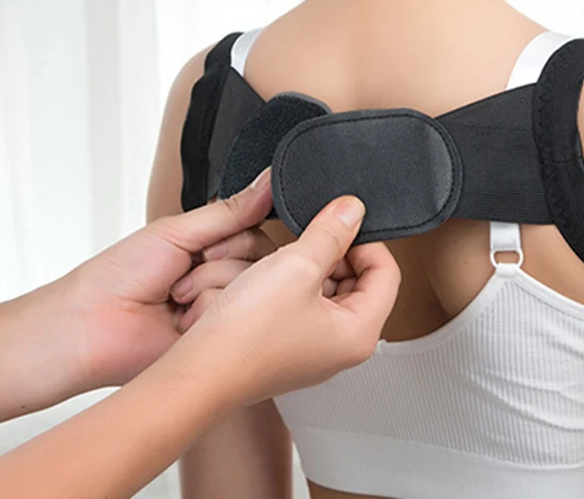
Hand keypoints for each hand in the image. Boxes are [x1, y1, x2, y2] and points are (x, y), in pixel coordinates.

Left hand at [59, 172, 281, 388]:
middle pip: (262, 258)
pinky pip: (237, 317)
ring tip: (176, 299)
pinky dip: (205, 314)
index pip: (258, 231)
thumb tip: (268, 182)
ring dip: (208, 287)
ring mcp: (222, 311)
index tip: (208, 245)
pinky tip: (181, 321)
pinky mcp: (219, 341)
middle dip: (220, 260)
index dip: (237, 235)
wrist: (89, 327)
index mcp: (213, 248)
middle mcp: (222, 279)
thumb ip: (229, 211)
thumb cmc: (117, 277)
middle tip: (185, 269)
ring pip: (251, 287)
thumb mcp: (176, 231)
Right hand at [172, 182, 401, 407]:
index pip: (387, 272)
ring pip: (329, 289)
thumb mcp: (297, 264)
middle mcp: (342, 347)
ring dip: (311, 265)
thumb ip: (331, 232)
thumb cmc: (245, 335)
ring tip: (286, 256)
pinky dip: (291, 283)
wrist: (196, 374)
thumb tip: (352, 210)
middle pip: (361, 280)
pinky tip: (269, 276)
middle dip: (336, 253)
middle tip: (311, 237)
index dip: (364, 240)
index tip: (338, 223)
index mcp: (359, 333)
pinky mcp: (290, 346)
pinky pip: (304, 303)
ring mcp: (315, 349)